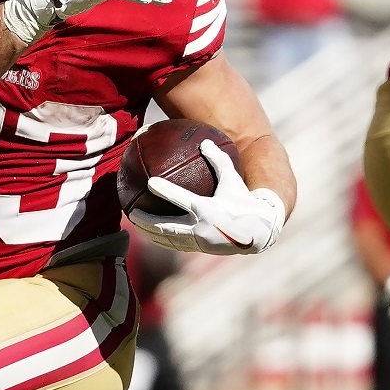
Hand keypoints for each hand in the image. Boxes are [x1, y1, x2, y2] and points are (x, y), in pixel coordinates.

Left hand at [127, 142, 285, 254]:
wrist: (257, 231)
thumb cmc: (244, 202)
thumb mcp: (233, 179)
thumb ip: (218, 160)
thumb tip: (205, 141)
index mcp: (208, 209)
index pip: (183, 199)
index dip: (166, 190)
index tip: (150, 182)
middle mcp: (201, 228)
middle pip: (166, 226)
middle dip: (146, 220)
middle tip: (132, 211)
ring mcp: (199, 241)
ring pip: (168, 238)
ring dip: (149, 232)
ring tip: (135, 224)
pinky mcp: (199, 248)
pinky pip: (175, 244)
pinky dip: (161, 239)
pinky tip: (151, 233)